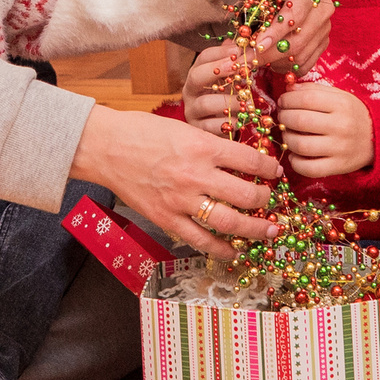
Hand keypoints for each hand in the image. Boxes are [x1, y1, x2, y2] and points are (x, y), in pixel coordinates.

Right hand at [68, 103, 279, 257]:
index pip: (250, 161)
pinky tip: (233, 251)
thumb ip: (210, 145)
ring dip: (254, 229)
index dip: (269, 168)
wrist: (105, 147)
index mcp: (202, 147)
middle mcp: (196, 175)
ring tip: (268, 231)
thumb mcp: (183, 128)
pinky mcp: (167, 218)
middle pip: (247, 195)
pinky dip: (221, 249)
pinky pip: (200, 240)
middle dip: (266, 200)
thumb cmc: (140, 132)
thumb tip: (238, 158)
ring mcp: (181, 200)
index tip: (274, 172)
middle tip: (271, 201)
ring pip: (229, 222)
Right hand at [178, 42, 245, 134]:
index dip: (221, 52)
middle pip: (196, 76)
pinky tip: (243, 119)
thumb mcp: (228, 78)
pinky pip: (213, 126)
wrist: (216, 126)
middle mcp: (190, 91)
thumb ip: (233, 61)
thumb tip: (242, 42)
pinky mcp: (198, 130)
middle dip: (218, 70)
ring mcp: (191, 111)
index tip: (239, 50)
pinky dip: (230, 122)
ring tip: (247, 100)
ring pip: (206, 103)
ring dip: (229, 100)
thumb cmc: (224, 98)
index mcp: (197, 74)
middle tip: (239, 67)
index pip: (204, 57)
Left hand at [254, 0, 332, 74]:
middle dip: (269, 53)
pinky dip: (286, 67)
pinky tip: (269, 63)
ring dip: (275, 62)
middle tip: (245, 60)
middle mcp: (324, 6)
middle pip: (298, 39)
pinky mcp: (323, 41)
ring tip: (252, 61)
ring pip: (301, 54)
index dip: (276, 31)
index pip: (295, 14)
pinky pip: (307, 63)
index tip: (257, 44)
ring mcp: (326, 26)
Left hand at [276, 81, 371, 177]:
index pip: (306, 98)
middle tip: (283, 118)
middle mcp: (342, 126)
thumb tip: (288, 90)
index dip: (288, 99)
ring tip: (288, 135)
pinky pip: (309, 168)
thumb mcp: (339, 96)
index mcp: (342, 104)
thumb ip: (314, 90)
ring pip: (301, 145)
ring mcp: (340, 148)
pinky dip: (295, 162)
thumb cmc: (352, 114)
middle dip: (283, 118)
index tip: (283, 102)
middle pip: (300, 121)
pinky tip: (295, 155)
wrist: (378, 138)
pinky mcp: (338, 166)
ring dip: (287, 139)